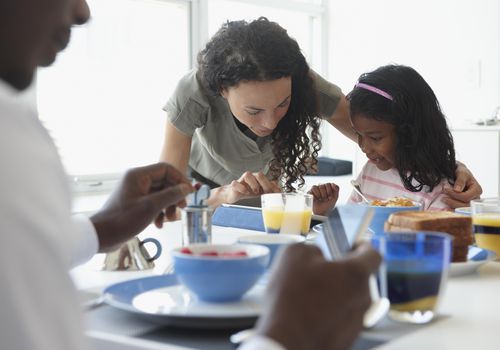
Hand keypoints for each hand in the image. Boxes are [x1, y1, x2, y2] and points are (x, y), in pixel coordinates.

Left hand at [90, 163, 193, 251]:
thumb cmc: (123, 220)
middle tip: (182, 208)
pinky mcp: (134, 202)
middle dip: (174, 195)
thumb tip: (187, 188)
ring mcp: (135, 191)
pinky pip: (152, 202)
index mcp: (138, 175)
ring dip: (168, 206)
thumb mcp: (151, 207)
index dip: (180, 179)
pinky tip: (159, 224)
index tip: (189, 192)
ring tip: (170, 219)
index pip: (166, 169)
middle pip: (164, 181)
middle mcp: (137, 180)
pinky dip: (159, 211)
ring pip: (160, 193)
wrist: (101, 236)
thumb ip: (171, 195)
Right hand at [208, 171, 280, 206]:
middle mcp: (251, 177)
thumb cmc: (247, 191)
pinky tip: (245, 193)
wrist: (233, 193)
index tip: (275, 193)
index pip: (267, 178)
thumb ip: (269, 189)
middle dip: (265, 184)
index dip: (272, 186)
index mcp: (258, 179)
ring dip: (253, 184)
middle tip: (266, 192)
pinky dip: (241, 188)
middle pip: (259, 174)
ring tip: (255, 192)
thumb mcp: (260, 192)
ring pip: (247, 174)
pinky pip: (236, 183)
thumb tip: (279, 189)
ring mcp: (242, 180)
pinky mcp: (234, 185)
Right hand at [254, 243, 380, 349]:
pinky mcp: (347, 338)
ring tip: (307, 296)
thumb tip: (316, 255)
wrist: (285, 341)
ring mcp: (356, 321)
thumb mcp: (294, 255)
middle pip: (359, 278)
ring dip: (333, 294)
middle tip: (318, 272)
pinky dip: (328, 314)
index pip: (373, 254)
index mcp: (355, 273)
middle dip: (340, 273)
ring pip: (349, 299)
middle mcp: (362, 298)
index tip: (352, 246)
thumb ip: (312, 248)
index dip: (362, 246)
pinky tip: (307, 314)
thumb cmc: (291, 299)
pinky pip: (341, 318)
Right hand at [309, 182, 338, 214]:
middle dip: (326, 194)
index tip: (330, 198)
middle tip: (325, 199)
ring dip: (321, 194)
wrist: (321, 212)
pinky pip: (314, 188)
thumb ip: (336, 189)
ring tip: (320, 199)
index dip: (330, 191)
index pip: (329, 184)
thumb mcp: (335, 198)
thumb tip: (333, 183)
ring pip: (320, 185)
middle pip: (325, 184)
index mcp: (328, 187)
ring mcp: (316, 188)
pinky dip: (316, 193)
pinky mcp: (310, 191)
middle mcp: (321, 186)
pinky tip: (317, 198)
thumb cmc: (328, 205)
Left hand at [442, 162, 481, 207]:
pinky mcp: (465, 205)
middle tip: (443, 198)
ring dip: (452, 207)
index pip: (466, 197)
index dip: (455, 195)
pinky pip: (460, 211)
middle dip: (453, 202)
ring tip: (444, 201)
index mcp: (477, 190)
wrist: (460, 174)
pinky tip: (446, 209)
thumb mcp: (462, 173)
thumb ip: (460, 180)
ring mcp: (471, 203)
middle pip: (465, 205)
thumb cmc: (462, 172)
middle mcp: (476, 198)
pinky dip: (453, 210)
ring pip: (463, 210)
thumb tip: (457, 190)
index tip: (446, 190)